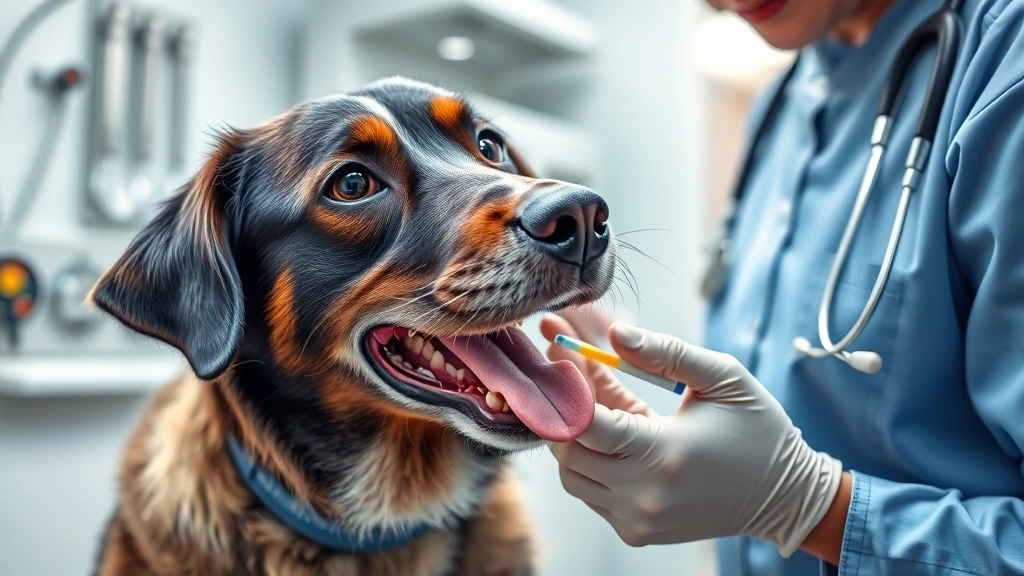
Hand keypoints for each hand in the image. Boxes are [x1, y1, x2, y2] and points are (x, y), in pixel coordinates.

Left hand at [548, 323, 842, 555]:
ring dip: (572, 434)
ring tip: (590, 395)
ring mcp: (637, 519)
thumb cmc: (757, 430)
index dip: (565, 387)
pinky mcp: (637, 531)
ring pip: (572, 474)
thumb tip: (615, 334)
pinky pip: (590, 493)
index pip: (585, 425)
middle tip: (566, 364)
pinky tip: (608, 429)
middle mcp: (644, 495)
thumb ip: (665, 353)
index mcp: (664, 454)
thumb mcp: (722, 377)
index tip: (559, 352)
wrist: (784, 496)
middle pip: (568, 449)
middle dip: (561, 406)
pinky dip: (589, 461)